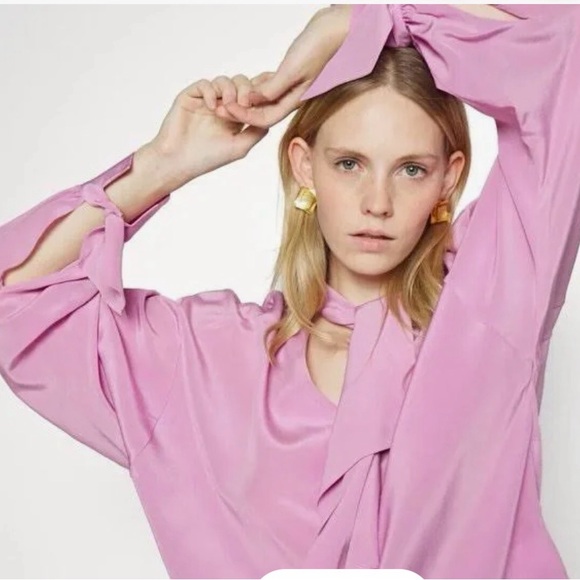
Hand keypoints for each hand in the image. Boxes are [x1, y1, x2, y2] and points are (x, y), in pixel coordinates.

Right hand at [148, 73, 271, 182]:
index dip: (261, 91)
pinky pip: (204, 84)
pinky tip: (212, 106)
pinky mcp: (191, 96)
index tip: (270, 89)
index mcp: (236, 117)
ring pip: (224, 81)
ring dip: (230, 90)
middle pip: (241, 83)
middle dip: (247, 89)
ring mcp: (206, 100)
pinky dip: (211, 91)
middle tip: (246, 102)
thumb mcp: (239, 147)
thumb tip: (272, 118)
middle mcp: (222, 106)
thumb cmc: (207, 159)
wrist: (178, 161)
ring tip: (228, 105)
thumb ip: (256, 132)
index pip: (251, 97)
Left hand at [221, 6, 351, 128]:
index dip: (244, 116)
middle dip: (242, 110)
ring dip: (249, 99)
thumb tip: (252, 101)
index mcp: (295, 99)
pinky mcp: (295, 72)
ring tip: (230, 94)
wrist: (341, 29)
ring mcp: (295, 85)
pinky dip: (259, 86)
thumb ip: (272, 88)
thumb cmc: (321, 47)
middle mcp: (294, 96)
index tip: (225, 108)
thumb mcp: (293, 69)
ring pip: (267, 99)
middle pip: (264, 111)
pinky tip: (249, 82)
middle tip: (220, 104)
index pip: (265, 118)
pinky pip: (272, 86)